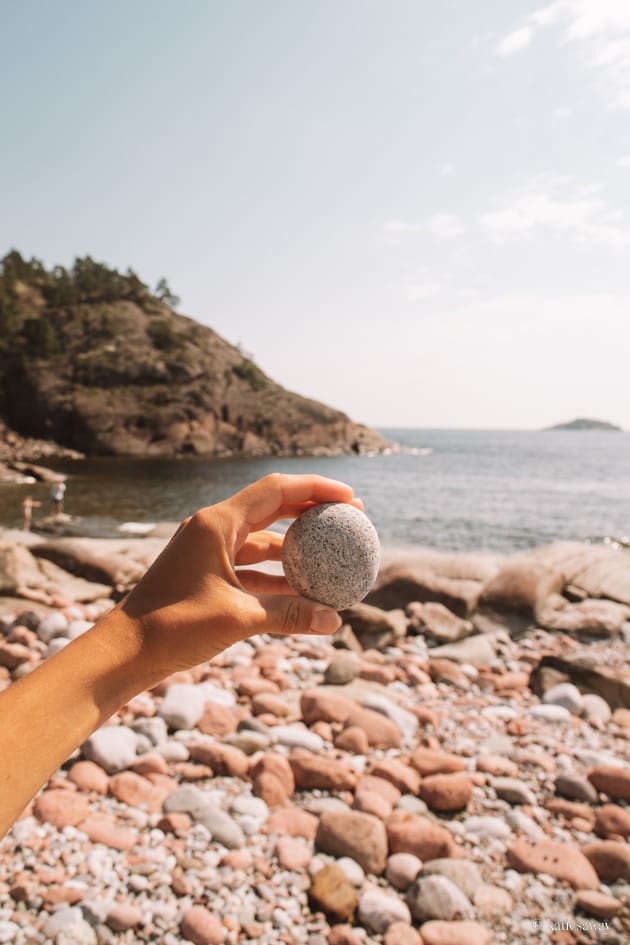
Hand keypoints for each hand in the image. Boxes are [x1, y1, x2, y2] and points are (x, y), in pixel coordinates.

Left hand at [122, 473, 360, 680]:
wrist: (124, 652)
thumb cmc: (172, 628)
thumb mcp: (238, 618)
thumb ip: (288, 614)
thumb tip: (334, 619)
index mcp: (217, 524)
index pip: (276, 490)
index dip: (317, 489)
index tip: (351, 498)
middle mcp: (214, 529)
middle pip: (273, 507)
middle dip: (312, 510)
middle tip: (351, 518)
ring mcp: (210, 551)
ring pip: (264, 539)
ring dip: (297, 545)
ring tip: (334, 552)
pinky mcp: (208, 574)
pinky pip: (252, 566)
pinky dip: (278, 574)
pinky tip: (305, 589)